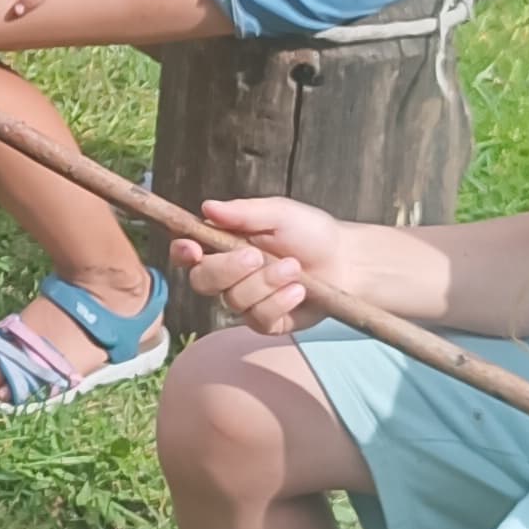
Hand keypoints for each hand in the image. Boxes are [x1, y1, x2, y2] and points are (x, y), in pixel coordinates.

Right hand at [168, 195, 347, 336]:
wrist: (346, 262)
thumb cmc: (311, 233)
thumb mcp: (279, 214)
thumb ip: (243, 212)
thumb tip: (207, 207)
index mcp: (224, 244)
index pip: (187, 252)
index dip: (182, 252)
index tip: (192, 249)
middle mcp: (228, 275)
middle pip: (201, 280)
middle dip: (228, 269)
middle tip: (257, 256)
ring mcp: (246, 301)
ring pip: (234, 300)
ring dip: (265, 283)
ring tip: (295, 268)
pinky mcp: (266, 322)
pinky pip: (259, 319)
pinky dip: (280, 302)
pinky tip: (299, 290)